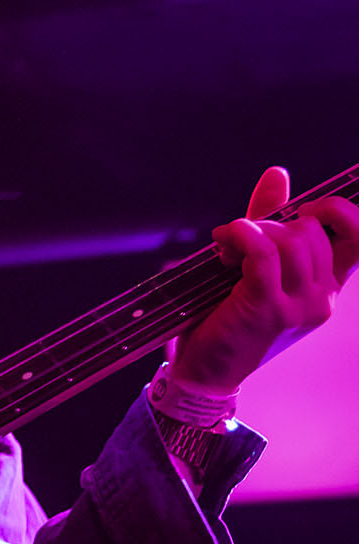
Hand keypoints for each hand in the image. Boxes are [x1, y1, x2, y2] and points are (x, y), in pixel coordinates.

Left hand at [170, 165, 358, 392]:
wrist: (203, 370)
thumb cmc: (228, 316)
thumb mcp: (255, 263)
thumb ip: (269, 220)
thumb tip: (278, 173)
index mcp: (326, 287)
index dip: (340, 211)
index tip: (303, 209)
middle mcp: (321, 299)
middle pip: (312, 230)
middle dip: (273, 223)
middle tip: (241, 242)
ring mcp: (299, 307)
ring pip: (290, 239)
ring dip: (252, 231)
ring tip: (226, 249)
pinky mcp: (270, 308)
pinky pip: (263, 251)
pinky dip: (240, 234)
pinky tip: (223, 240)